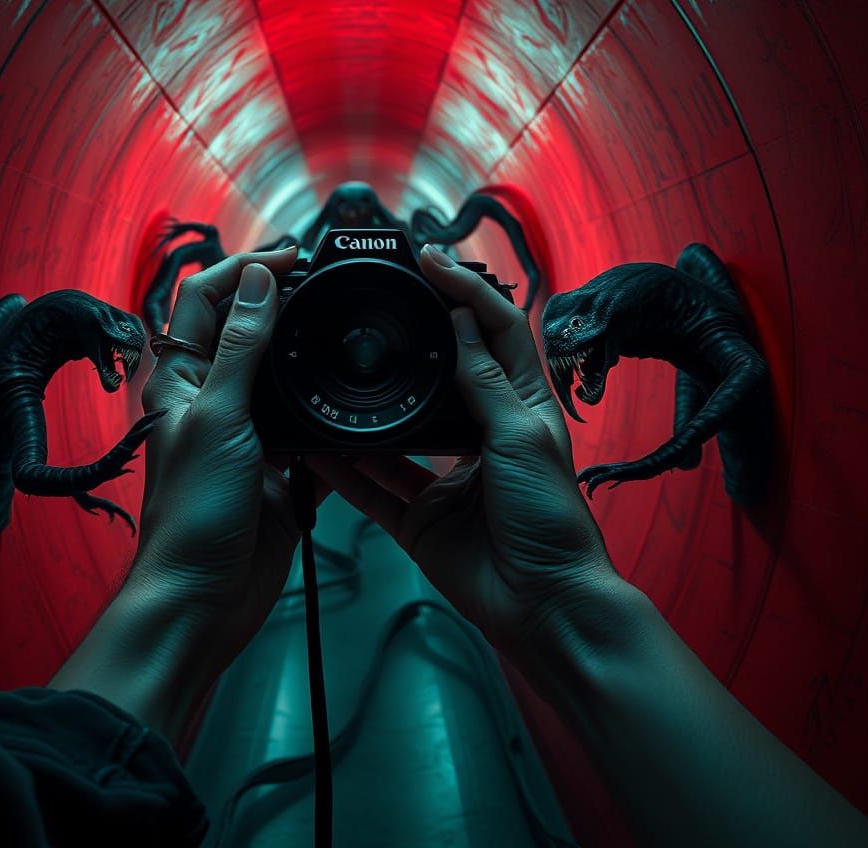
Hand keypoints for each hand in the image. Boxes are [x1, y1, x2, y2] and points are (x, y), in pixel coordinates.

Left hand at [130, 247, 308, 683]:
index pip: (206, 299)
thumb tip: (257, 280)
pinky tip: (355, 399)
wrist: (208, 595)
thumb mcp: (220, 416)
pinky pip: (310, 427)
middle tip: (328, 283)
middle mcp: (215, 399)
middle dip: (281, 300)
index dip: (243, 268)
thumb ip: (242, 348)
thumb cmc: (195, 509)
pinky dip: (329, 411)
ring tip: (346, 329)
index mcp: (184, 379)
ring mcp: (251, 432)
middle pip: (247, 330)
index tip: (291, 257)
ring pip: (282, 376)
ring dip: (308, 352)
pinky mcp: (282, 466)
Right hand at [308, 245, 618, 677]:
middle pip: (441, 374)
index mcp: (516, 406)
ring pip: (396, 432)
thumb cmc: (549, 518)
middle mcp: (479, 435)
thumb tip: (461, 318)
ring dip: (367, 410)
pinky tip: (318, 448)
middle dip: (411, 340)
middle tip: (379, 302)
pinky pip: (372, 487)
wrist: (542, 605)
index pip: (492, 330)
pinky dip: (345, 471)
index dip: (464, 290)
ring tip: (336, 374)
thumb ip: (483, 380)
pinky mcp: (418, 517)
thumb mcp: (519, 435)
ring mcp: (445, 477)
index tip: (429, 262)